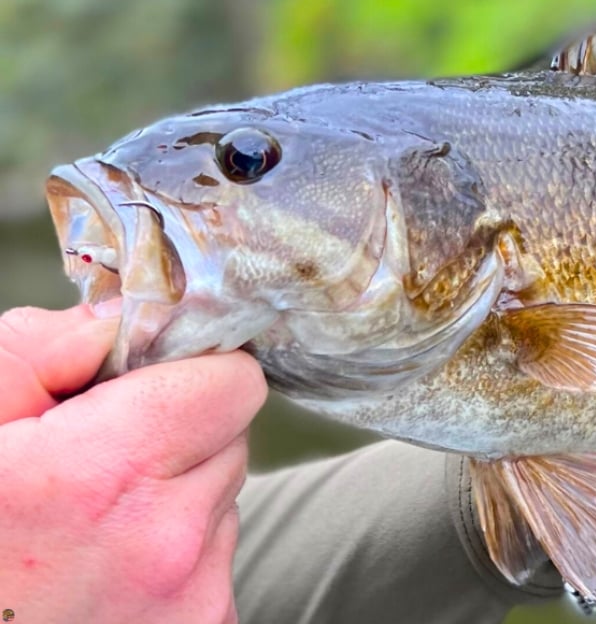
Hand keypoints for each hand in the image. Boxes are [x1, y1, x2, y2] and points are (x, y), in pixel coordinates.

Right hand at [0, 303, 266, 622]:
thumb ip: (42, 349)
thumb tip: (118, 319)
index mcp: (108, 473)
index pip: (234, 384)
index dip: (188, 373)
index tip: (141, 387)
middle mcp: (167, 542)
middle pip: (230, 441)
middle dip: (174, 439)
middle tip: (90, 465)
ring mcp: (190, 598)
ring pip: (221, 502)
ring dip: (172, 501)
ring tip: (83, 528)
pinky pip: (213, 562)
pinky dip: (172, 558)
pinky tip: (98, 572)